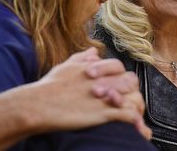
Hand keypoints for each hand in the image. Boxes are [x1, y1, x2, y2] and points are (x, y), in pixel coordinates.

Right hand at [26, 48, 150, 138]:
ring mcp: (105, 96)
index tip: (115, 83)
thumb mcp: (67, 66)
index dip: (118, 74)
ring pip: (133, 96)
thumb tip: (93, 51)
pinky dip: (134, 120)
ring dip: (135, 105)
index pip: (118, 66)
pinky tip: (135, 126)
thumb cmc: (50, 86)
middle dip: (129, 88)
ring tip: (135, 114)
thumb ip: (82, 57)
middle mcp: (104, 79)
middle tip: (127, 98)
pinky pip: (128, 115)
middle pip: (129, 80)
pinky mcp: (103, 113)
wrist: (40, 104)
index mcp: (96, 68)